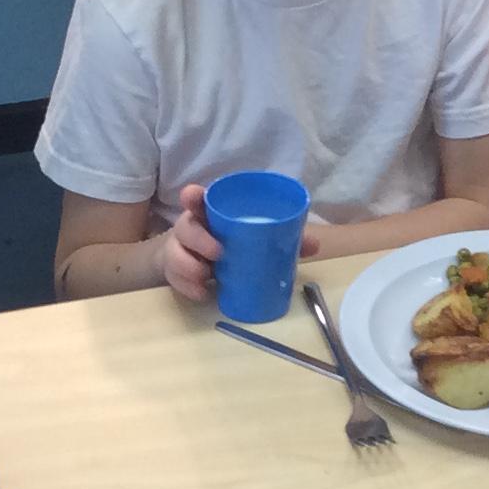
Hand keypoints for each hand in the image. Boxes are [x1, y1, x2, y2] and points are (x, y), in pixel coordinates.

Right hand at [157, 185, 320, 303]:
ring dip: (190, 266)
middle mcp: (191, 229)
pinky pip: (176, 280)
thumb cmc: (232, 244)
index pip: (195, 198)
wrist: (203, 265)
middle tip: (219, 252)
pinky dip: (189, 288)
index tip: (193, 195)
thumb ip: (282, 238)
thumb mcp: (255, 238)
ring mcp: (180, 251)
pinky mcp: (176, 274)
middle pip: (185, 227)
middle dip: (198, 239)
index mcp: (209, 214)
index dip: (192, 195)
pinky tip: (203, 293)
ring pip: (175, 255)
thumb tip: (313, 244)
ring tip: (207, 277)